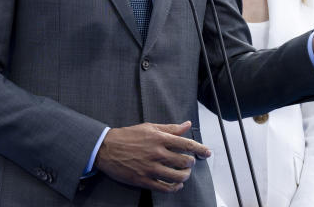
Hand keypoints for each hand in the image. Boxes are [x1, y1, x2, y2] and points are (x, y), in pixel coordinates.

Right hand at [94, 121, 209, 192]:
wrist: (106, 148)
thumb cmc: (127, 136)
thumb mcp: (148, 127)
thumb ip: (169, 128)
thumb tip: (187, 125)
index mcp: (159, 138)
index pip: (186, 144)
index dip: (200, 149)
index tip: (207, 152)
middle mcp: (156, 153)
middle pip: (184, 162)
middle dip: (191, 163)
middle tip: (189, 162)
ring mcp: (150, 168)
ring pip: (177, 176)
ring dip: (185, 176)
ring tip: (184, 173)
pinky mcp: (144, 180)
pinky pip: (165, 187)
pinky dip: (174, 187)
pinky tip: (176, 185)